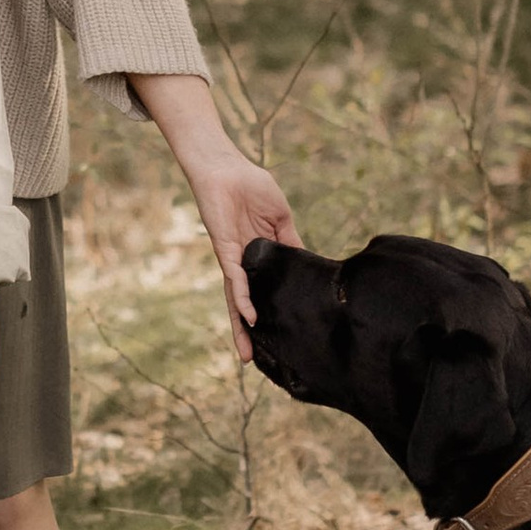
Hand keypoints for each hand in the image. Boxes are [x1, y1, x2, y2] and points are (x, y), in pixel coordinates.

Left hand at [186, 141, 301, 359]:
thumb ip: (290, 241)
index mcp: (257, 256)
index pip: (263, 290)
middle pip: (245, 303)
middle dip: (248, 332)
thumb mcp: (281, 217)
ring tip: (248, 354)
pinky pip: (235, 279)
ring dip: (242, 326)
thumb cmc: (250, 186)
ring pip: (237, 299)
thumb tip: (306, 261)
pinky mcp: (224, 250)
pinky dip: (243, 297)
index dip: (269, 310)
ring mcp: (232, 259)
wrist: (225, 168)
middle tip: (254, 361)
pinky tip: (250, 315)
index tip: (278, 335)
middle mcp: (242, 263)